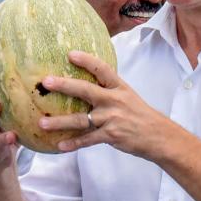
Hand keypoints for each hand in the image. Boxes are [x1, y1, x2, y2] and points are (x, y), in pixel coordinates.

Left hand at [38, 50, 182, 160]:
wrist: (159, 136)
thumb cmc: (139, 115)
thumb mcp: (127, 96)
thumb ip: (108, 90)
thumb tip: (85, 84)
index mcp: (119, 87)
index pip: (102, 69)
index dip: (86, 60)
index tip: (69, 54)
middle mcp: (115, 100)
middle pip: (86, 90)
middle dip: (65, 85)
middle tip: (46, 82)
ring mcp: (112, 118)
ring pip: (81, 119)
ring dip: (60, 122)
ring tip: (41, 124)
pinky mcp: (111, 135)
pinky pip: (88, 140)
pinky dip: (74, 144)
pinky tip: (60, 146)